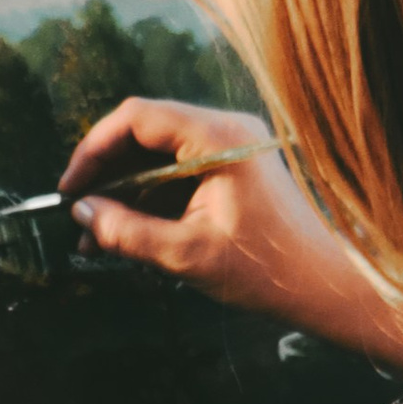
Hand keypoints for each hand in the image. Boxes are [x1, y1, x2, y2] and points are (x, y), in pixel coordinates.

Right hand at [59, 97, 402, 370]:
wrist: (331, 285)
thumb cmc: (269, 270)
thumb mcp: (187, 256)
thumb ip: (128, 232)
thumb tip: (83, 214)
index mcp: (218, 137)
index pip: (137, 117)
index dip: (94, 148)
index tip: (71, 187)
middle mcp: (227, 130)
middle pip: (146, 134)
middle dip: (107, 176)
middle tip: (79, 215)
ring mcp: (234, 148)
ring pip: (161, 157)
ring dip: (127, 193)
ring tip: (97, 236)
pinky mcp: (236, 170)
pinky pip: (182, 173)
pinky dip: (154, 200)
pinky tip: (129, 234)